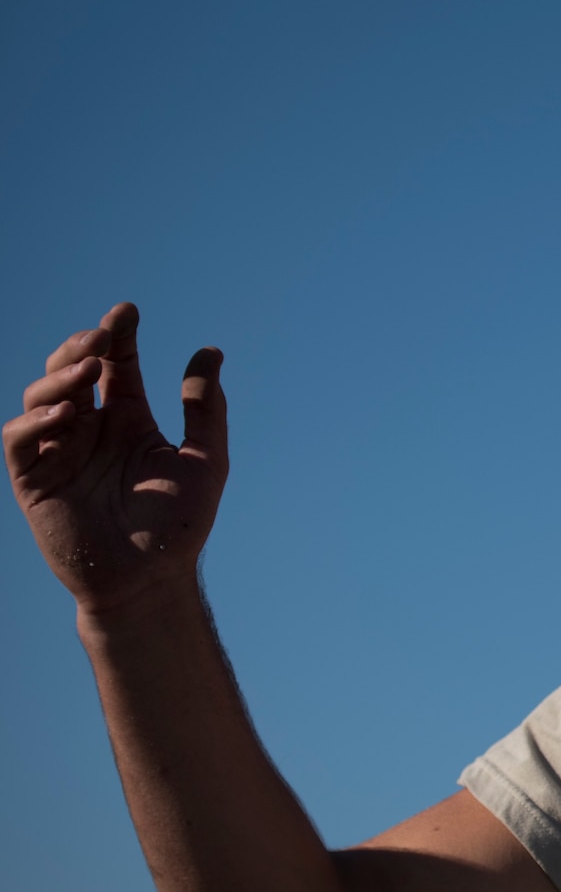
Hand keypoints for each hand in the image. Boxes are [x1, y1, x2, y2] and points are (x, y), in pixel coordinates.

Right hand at [4, 304, 227, 612]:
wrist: (149, 579)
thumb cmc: (177, 525)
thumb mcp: (204, 460)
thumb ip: (205, 408)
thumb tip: (210, 352)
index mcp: (128, 422)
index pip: (114, 367)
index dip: (117, 336)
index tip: (127, 312)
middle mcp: (90, 431)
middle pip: (71, 371)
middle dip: (82, 347)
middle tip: (102, 336)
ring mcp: (58, 452)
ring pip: (41, 397)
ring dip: (60, 377)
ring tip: (87, 372)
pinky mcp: (34, 480)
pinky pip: (19, 440)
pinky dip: (35, 421)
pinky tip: (68, 414)